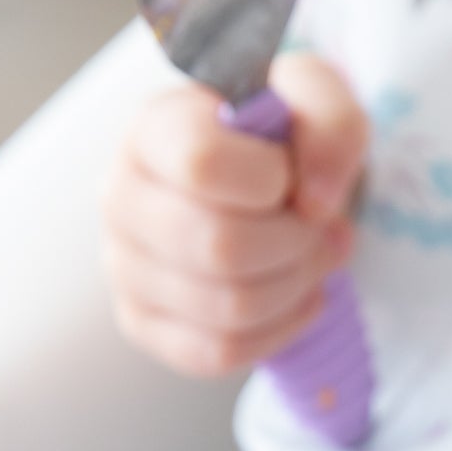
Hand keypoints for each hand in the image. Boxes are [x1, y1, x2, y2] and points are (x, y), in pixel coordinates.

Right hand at [102, 54, 369, 378]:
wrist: (256, 180)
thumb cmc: (276, 137)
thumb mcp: (315, 98)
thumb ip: (330, 122)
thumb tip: (315, 203)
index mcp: (153, 129)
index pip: (202, 165)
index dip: (270, 180)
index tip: (290, 174)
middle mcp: (122, 198)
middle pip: (221, 248)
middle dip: (295, 244)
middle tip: (319, 229)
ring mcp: (124, 268)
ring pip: (228, 309)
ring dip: (295, 287)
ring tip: (313, 258)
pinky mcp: (142, 324)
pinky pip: (219, 353)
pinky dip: (277, 331)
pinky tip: (296, 298)